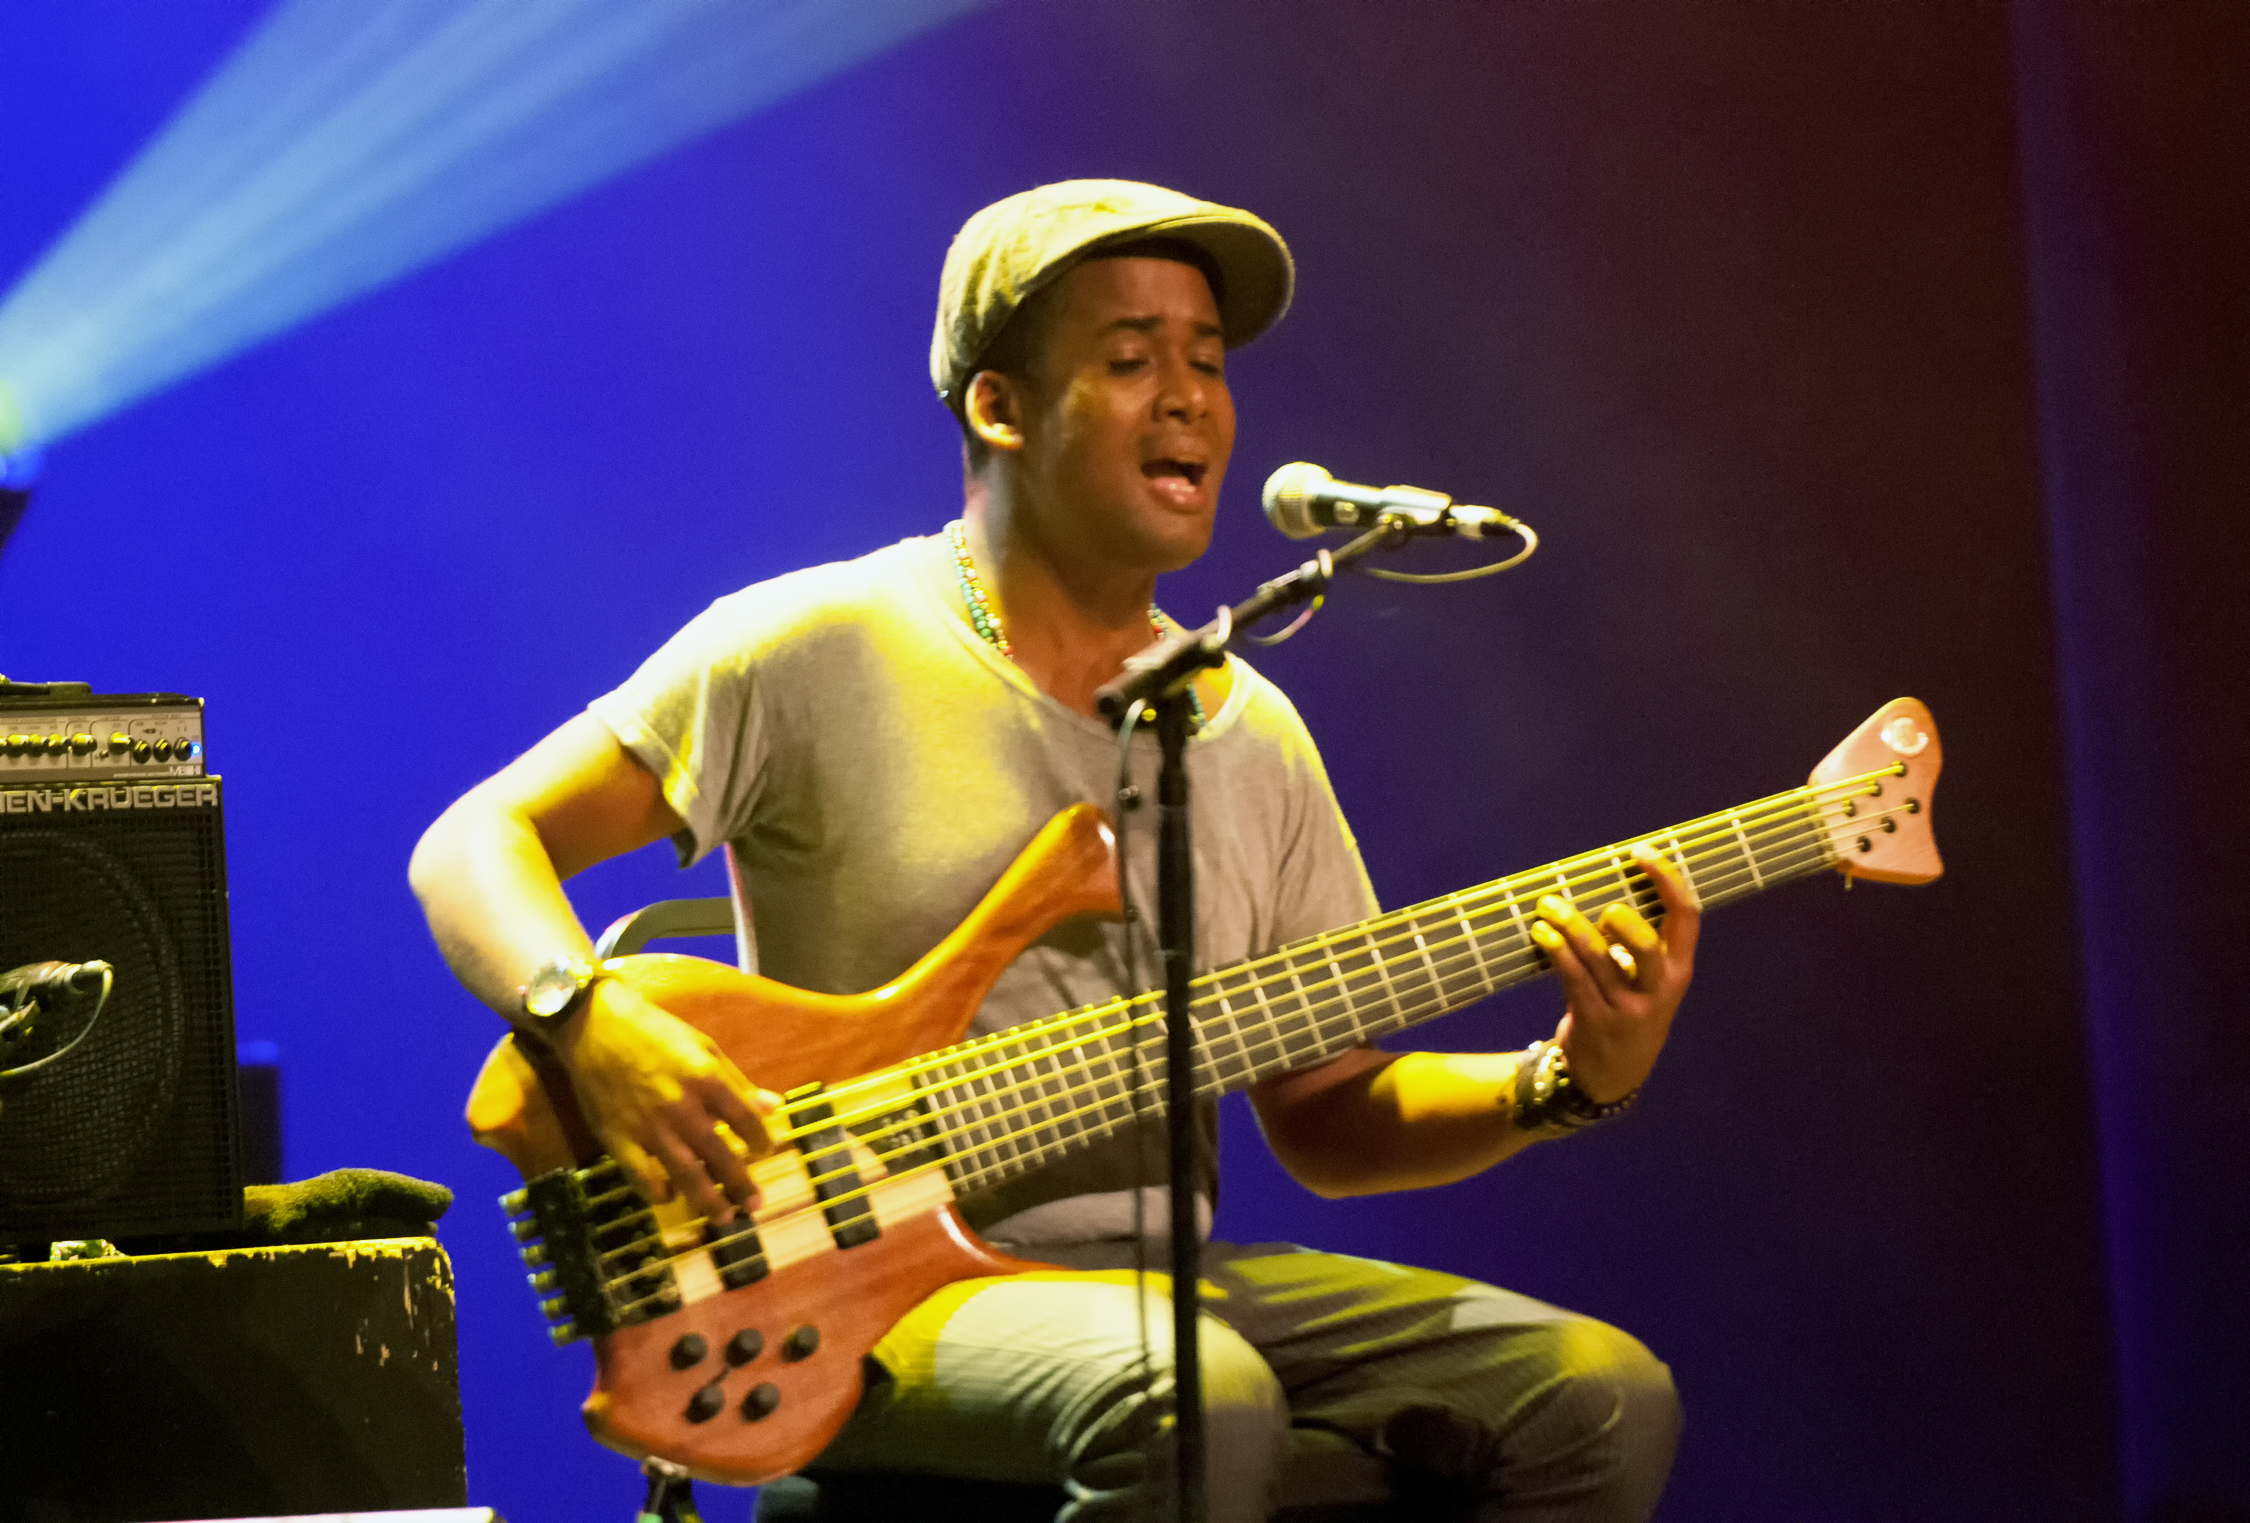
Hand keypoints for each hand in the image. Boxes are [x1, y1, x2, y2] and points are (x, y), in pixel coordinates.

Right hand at [549, 978, 778, 1218]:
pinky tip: (670, 1196)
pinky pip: (643, 1178)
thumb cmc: (655, 1032)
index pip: (746, 1120)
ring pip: (686, 1175)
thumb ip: (738, 1082)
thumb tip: (774, 1107)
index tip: (766, 1152)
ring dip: (708, 1200)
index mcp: (706, 1079)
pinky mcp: (618, 1140)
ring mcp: (649, 1127)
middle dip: (740, 1184)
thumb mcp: (704, 1046)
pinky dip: (659, 1193)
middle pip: (720, 1155)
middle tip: (754, 1205)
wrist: (594, 1027)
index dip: (761, 1141)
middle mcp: (682, 1107)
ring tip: (724, 1216)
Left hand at [1528, 843, 1700, 1103]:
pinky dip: (1554, 949)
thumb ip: (1636, 944)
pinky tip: (1541, 933)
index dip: (1668, 879)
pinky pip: (1571, 976)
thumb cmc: (1629, 1012)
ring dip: (1568, 925)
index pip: (1686, 918)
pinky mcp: (1594, 1020)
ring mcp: (1627, 1009)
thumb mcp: (1648, 982)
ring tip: (1547, 905)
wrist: (1612, 1077)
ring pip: (1597, 957)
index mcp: (1679, 972)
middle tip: (1597, 904)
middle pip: (1645, 943)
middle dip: (1618, 918)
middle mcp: (1658, 990)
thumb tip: (1605, 890)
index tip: (1641, 853)